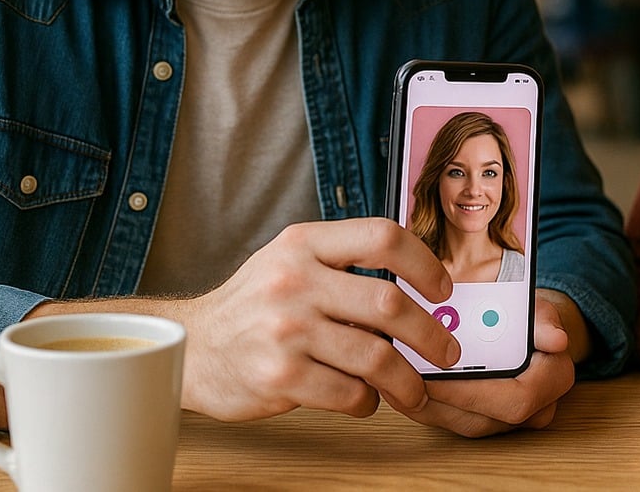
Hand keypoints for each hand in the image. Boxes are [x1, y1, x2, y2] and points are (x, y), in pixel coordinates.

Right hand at [18, 219, 462, 425]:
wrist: (191, 347)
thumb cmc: (254, 304)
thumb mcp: (292, 261)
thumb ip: (345, 263)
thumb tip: (422, 288)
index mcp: (304, 243)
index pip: (383, 237)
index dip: (425, 262)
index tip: (443, 289)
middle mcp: (294, 280)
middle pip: (389, 303)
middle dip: (431, 333)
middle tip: (447, 351)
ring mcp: (285, 329)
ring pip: (375, 356)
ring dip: (407, 379)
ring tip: (416, 390)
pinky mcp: (278, 376)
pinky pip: (348, 393)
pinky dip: (368, 401)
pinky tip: (367, 399)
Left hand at [397, 295, 577, 436]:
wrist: (532, 335)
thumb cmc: (531, 320)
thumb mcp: (540, 309)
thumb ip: (545, 320)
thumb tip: (557, 339)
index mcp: (552, 383)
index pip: (515, 400)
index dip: (473, 392)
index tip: (436, 375)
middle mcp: (532, 411)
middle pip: (479, 419)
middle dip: (437, 400)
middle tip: (401, 376)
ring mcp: (504, 420)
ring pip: (459, 424)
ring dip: (422, 404)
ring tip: (390, 377)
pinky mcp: (480, 420)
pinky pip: (448, 420)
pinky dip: (421, 403)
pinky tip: (396, 383)